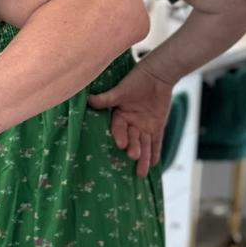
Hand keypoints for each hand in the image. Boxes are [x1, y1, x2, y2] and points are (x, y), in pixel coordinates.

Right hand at [86, 59, 175, 177]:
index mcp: (120, 115)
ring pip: (144, 144)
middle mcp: (131, 124)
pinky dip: (155, 152)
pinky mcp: (156, 127)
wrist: (157, 74)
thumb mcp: (121, 90)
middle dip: (133, 148)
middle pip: (132, 139)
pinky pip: (156, 142)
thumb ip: (106, 99)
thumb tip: (88, 99)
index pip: (119, 128)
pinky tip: (154, 164)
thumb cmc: (137, 80)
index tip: (121, 144)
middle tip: (133, 157)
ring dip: (143, 157)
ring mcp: (144, 126)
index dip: (120, 135)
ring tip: (142, 172)